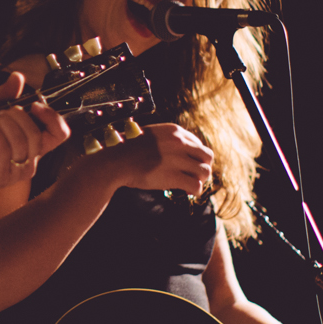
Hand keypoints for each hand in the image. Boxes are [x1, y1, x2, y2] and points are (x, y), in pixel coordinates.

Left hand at [0, 72, 71, 196]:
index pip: (60, 134)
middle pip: (37, 134)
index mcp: (33, 147)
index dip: (53, 117)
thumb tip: (17, 76)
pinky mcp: (0, 176)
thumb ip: (5, 96)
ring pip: (21, 141)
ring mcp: (16, 171)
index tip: (34, 105)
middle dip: (17, 116)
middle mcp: (30, 162)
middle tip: (0, 113)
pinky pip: (4, 149)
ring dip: (2, 125)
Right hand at [90, 122, 213, 195]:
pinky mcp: (174, 176)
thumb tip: (175, 152)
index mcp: (174, 131)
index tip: (190, 164)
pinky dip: (194, 190)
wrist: (115, 161)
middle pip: (207, 156)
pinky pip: (196, 185)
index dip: (196, 156)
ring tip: (191, 184)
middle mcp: (180, 143)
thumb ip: (165, 141)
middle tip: (195, 175)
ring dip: (200, 180)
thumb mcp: (149, 136)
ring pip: (205, 171)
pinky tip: (188, 192)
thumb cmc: (126, 150)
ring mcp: (178, 159)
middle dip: (203, 167)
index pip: (198, 143)